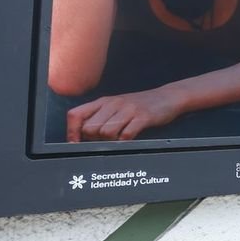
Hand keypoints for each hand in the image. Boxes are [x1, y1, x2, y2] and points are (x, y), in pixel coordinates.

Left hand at [67, 87, 183, 141]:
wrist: (168, 97)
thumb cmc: (140, 105)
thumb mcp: (117, 106)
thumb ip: (100, 117)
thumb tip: (82, 135)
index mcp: (103, 102)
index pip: (76, 114)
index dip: (71, 131)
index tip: (75, 143)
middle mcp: (113, 104)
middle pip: (89, 128)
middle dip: (94, 139)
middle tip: (104, 141)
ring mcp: (128, 110)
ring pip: (105, 133)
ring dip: (110, 142)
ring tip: (119, 139)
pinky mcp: (143, 117)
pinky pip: (126, 135)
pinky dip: (125, 142)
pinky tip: (129, 140)